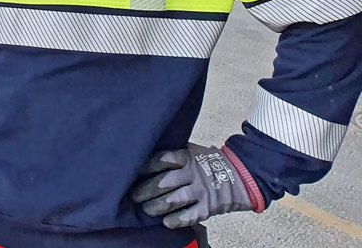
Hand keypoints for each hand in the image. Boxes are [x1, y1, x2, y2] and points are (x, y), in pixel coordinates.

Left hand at [131, 143, 263, 228]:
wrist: (241, 176)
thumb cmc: (209, 163)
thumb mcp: (193, 152)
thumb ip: (174, 155)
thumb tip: (146, 156)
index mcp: (187, 157)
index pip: (162, 160)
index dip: (145, 167)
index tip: (132, 172)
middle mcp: (193, 174)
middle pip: (164, 182)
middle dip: (146, 190)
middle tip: (134, 196)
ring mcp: (201, 191)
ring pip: (173, 200)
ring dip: (156, 206)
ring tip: (147, 209)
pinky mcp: (208, 208)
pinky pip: (189, 216)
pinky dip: (176, 220)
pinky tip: (165, 222)